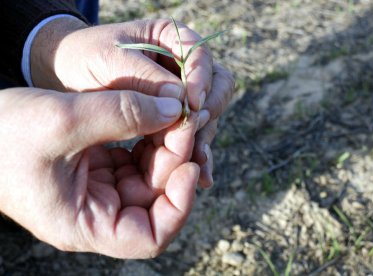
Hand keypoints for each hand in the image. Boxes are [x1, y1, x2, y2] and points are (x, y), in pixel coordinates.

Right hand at [0, 87, 198, 257]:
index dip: (179, 206)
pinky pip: (136, 158)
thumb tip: (175, 110)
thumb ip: (122, 114)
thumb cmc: (3, 135)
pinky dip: (150, 137)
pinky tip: (154, 114)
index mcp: (85, 224)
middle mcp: (98, 212)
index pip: (151, 236)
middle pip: (156, 197)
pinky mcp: (99, 168)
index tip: (189, 166)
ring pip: (149, 175)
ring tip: (173, 112)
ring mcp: (100, 189)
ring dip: (165, 145)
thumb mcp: (62, 121)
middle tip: (185, 119)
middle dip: (175, 159)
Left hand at [30, 17, 233, 186]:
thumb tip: (181, 102)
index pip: (200, 55)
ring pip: (207, 113)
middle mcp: (182, 66)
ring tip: (200, 161)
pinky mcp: (171, 117)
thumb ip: (145, 78)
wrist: (67, 75)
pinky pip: (191, 132)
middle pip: (215, 85)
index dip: (200, 79)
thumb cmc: (85, 58)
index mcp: (171, 39)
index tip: (192, 104)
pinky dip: (193, 150)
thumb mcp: (110, 60)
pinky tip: (199, 172)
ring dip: (204, 135)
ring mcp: (180, 93)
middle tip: (197, 132)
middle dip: (209, 110)